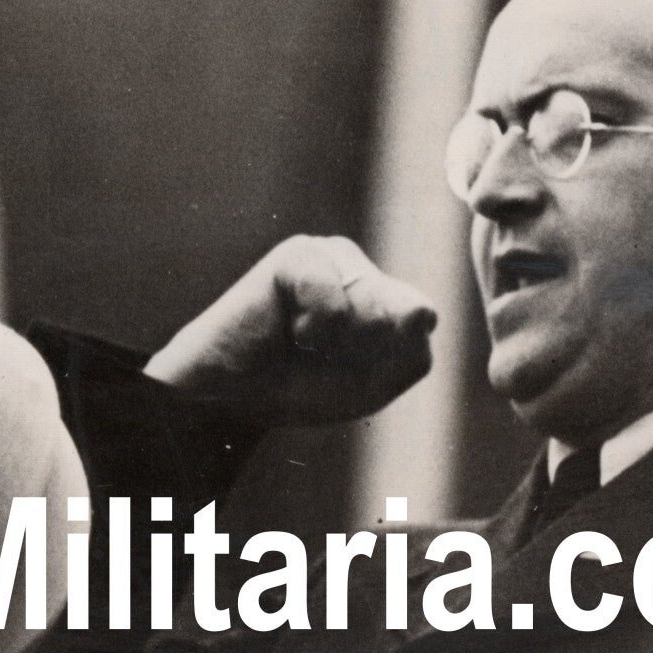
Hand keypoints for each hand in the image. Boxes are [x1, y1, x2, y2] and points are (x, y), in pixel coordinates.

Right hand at [144, 236, 435, 425]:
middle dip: (365, 351)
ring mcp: (329, 256)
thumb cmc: (300, 387)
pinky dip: (313, 330)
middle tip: (319, 355)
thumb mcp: (373, 384)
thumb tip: (421, 314)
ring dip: (340, 343)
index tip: (347, 367)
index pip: (420, 319)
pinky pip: (334, 302)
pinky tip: (286, 327)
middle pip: (401, 312)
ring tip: (302, 341)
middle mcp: (358, 267)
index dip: (387, 357)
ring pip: (373, 306)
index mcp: (382, 293)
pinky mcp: (298, 254)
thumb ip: (412, 352)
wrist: (231, 397)